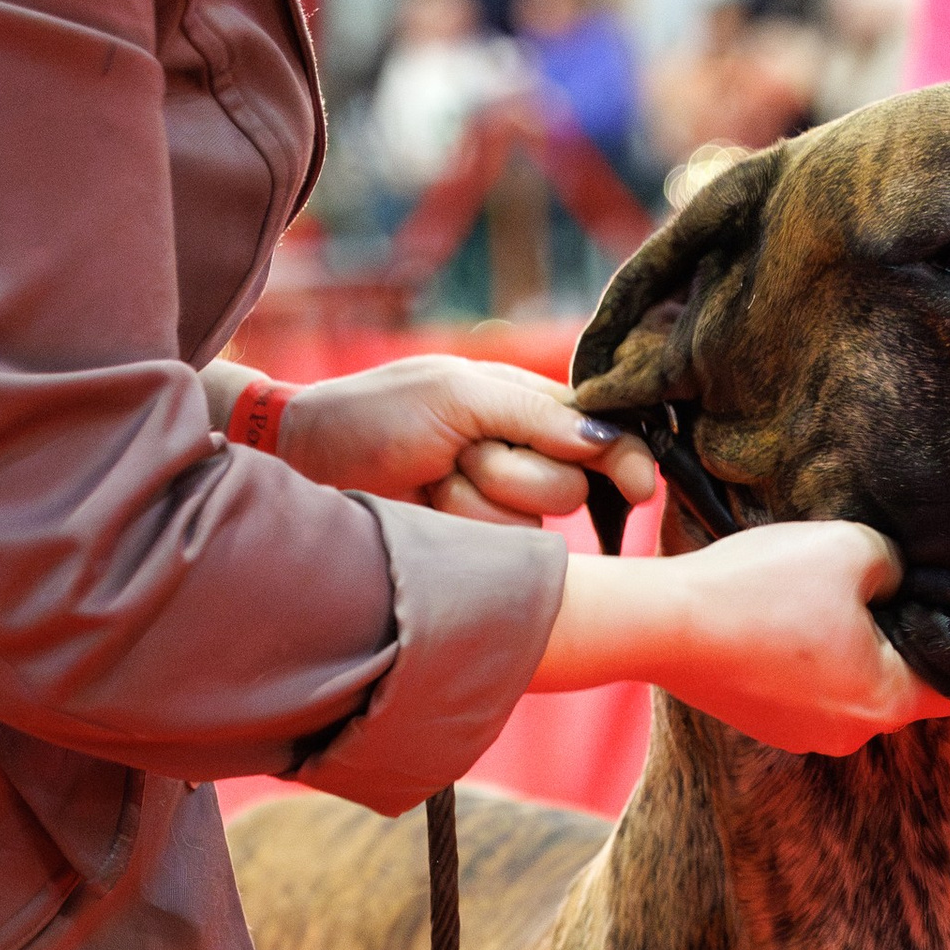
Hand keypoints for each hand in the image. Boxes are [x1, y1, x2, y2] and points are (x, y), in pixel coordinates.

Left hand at [258, 354, 659, 528]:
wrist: (307, 466)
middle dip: (516, 473)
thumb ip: (534, 414)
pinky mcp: (474, 550)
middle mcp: (518, 458)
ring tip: (434, 479)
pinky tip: (426, 512)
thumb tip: (603, 438)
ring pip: (535, 525)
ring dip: (480, 501)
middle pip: (570, 488)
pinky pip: (501, 553)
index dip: (623, 457)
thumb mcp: (457, 396)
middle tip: (462, 455)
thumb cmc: (373, 416)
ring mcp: (496, 508)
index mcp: (521, 407)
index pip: (596, 434)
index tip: (642, 484)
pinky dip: (462, 530)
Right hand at [533, 523, 949, 756]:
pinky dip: (804, 655)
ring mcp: (803, 735)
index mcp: (889, 700)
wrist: (664, 625)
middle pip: (901, 679)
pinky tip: (782, 614)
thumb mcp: (852, 547)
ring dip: (847, 644)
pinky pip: (805, 685)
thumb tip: (896, 576)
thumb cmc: (764, 587)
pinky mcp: (762, 722)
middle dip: (902, 637)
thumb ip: (895, 564)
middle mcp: (852, 732)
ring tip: (824, 594)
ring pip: (849, 681)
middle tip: (896, 586)